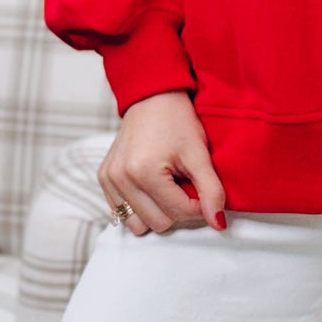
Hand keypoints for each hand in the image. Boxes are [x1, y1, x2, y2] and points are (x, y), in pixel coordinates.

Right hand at [97, 90, 227, 234]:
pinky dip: (141, 208)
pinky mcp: (103, 179)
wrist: (152, 97)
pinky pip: (123, 214)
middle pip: (160, 223)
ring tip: (167, 186)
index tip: (202, 187)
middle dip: (178, 208)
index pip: (180, 213)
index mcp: (144, 172)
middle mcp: (121, 178)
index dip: (199, 205)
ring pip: (140, 224)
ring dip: (158, 212)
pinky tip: (152, 187)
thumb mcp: (199, 154)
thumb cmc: (177, 121)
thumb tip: (218, 224)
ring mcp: (109, 179)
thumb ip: (212, 191)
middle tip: (184, 183)